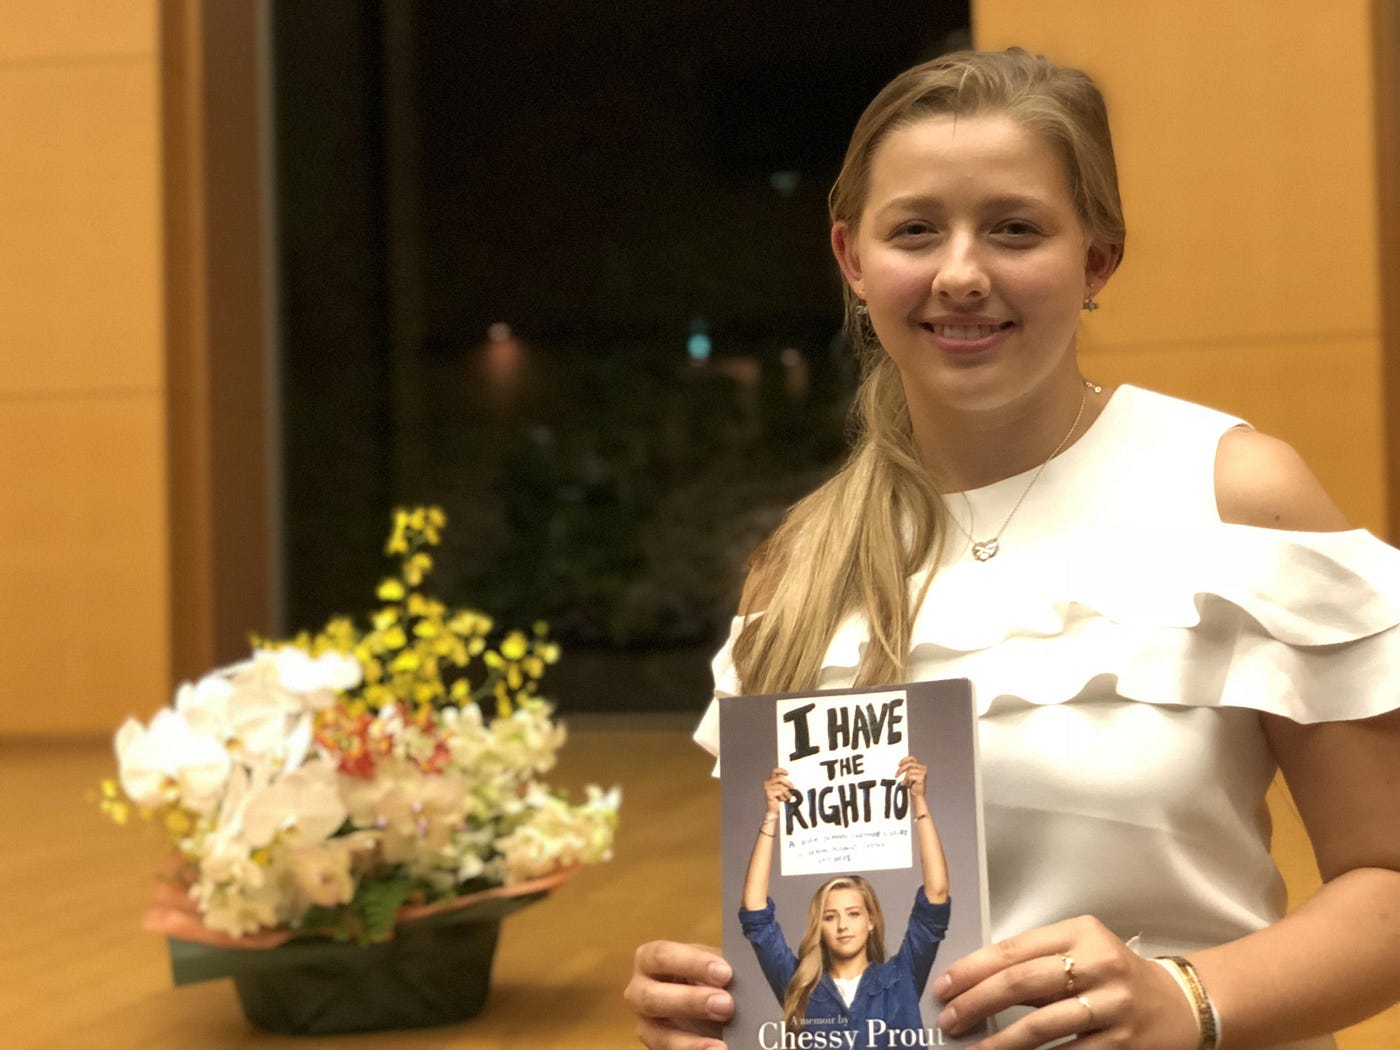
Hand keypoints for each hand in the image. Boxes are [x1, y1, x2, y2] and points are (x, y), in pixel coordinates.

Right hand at [626, 940, 733, 1049]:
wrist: (711, 1005)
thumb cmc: (708, 977)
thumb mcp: (712, 966)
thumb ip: (720, 968)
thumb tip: (742, 973)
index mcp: (651, 959)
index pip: (662, 956)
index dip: (692, 964)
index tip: (725, 973)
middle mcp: (640, 991)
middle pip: (651, 996)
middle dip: (690, 1002)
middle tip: (726, 1005)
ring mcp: (646, 1025)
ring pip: (658, 1035)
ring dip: (689, 1042)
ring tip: (719, 1046)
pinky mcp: (657, 1048)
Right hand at [761, 767, 795, 817]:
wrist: (774, 810)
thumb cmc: (779, 799)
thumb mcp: (783, 790)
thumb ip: (785, 784)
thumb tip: (791, 783)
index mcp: (771, 780)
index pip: (775, 771)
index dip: (781, 770)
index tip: (788, 774)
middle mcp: (767, 783)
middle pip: (780, 779)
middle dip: (788, 783)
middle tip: (793, 787)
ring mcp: (767, 788)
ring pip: (781, 787)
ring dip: (786, 793)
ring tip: (787, 797)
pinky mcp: (768, 793)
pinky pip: (779, 792)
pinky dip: (783, 796)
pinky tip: (782, 800)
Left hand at [897, 754, 927, 804]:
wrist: (917, 795)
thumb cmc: (913, 786)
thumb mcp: (908, 775)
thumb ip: (907, 769)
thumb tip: (900, 765)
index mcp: (920, 766)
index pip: (912, 758)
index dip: (904, 760)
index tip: (898, 764)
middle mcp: (923, 768)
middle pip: (909, 764)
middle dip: (901, 769)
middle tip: (896, 775)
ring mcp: (923, 772)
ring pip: (909, 770)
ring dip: (904, 777)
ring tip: (904, 782)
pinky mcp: (922, 777)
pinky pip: (910, 776)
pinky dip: (907, 780)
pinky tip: (908, 785)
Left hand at [931, 915, 1198, 1048]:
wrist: (1180, 1007)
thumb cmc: (1114, 976)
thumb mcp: (1081, 952)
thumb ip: (1036, 963)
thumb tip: (973, 985)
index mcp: (1080, 932)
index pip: (1014, 949)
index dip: (973, 969)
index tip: (944, 987)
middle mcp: (1098, 964)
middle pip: (1022, 982)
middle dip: (977, 1002)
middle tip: (949, 1020)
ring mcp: (1112, 1005)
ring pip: (1042, 1025)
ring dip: (1000, 1042)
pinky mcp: (1122, 1043)